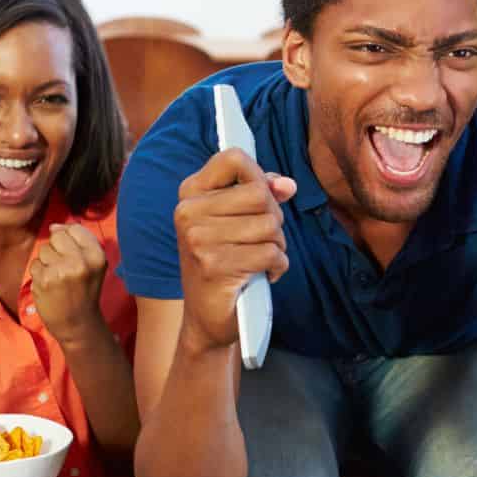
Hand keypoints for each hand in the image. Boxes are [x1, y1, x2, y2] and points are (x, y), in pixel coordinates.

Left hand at [27, 223, 109, 344]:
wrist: (77, 323)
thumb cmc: (85, 291)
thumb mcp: (94, 265)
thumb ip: (80, 242)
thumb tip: (54, 227)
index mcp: (96, 256)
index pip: (75, 229)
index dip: (69, 238)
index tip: (71, 253)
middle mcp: (80, 262)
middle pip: (57, 236)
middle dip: (56, 249)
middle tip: (63, 267)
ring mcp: (60, 271)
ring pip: (44, 250)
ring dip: (47, 262)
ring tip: (57, 278)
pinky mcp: (43, 280)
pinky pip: (35, 264)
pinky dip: (39, 273)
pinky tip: (49, 285)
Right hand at [173, 149, 296, 351]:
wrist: (206, 318)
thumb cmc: (225, 262)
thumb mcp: (235, 221)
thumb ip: (260, 194)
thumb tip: (288, 185)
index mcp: (190, 194)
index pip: (233, 158)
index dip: (259, 175)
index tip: (262, 197)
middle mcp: (189, 213)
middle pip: (260, 194)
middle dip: (274, 218)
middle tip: (262, 240)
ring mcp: (199, 240)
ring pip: (269, 226)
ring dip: (277, 246)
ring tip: (261, 259)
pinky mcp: (216, 267)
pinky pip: (271, 254)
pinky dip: (278, 266)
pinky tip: (263, 275)